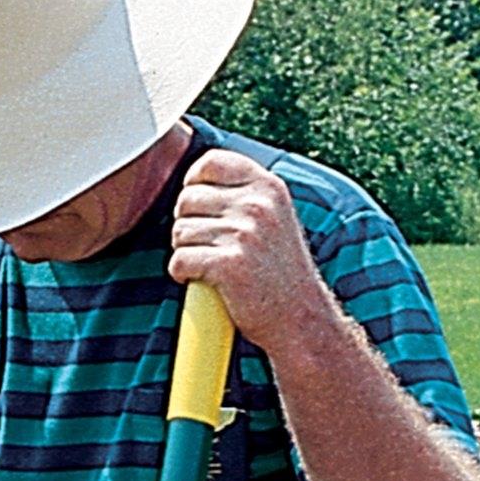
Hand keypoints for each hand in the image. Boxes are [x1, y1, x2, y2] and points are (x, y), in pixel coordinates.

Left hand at [168, 151, 336, 361]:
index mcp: (268, 187)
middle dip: (186, 224)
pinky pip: (180, 260)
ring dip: (185, 252)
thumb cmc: (279, 272)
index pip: (210, 163)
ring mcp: (244, 234)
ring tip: (208, 266)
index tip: (197, 208)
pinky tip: (201, 281)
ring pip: (180, 231)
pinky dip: (181, 274)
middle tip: (206, 246)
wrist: (299, 318)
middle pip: (186, 199)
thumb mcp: (274, 218)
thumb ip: (244, 195)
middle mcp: (258, 205)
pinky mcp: (229, 265)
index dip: (193, 184)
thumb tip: (194, 181)